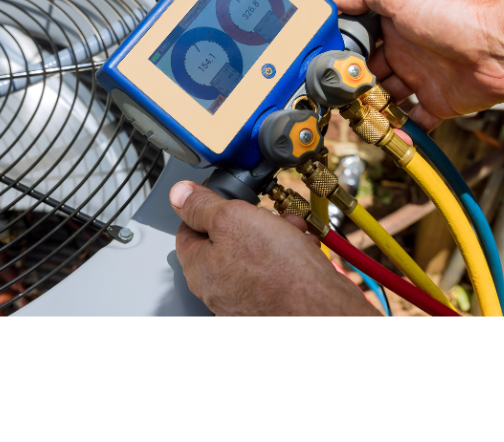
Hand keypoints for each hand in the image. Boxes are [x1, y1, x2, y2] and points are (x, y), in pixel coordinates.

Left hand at [170, 181, 379, 315]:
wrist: (324, 309)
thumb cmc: (280, 272)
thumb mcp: (232, 219)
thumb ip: (202, 205)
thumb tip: (179, 194)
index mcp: (199, 269)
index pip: (188, 228)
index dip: (206, 207)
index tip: (223, 197)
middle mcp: (219, 288)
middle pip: (225, 238)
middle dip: (249, 219)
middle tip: (264, 214)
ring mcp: (246, 297)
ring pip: (253, 250)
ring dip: (273, 232)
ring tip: (289, 230)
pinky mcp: (272, 301)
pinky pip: (274, 267)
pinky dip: (287, 252)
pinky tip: (301, 247)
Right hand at [333, 0, 503, 130]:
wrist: (500, 45)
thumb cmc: (455, 15)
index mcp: (396, 28)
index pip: (362, 44)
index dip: (346, 56)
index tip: (331, 69)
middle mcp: (407, 53)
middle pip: (371, 76)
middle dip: (356, 88)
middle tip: (342, 100)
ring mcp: (422, 79)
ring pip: (389, 100)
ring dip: (374, 111)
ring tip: (359, 119)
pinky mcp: (439, 103)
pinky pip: (417, 121)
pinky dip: (404, 131)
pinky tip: (390, 135)